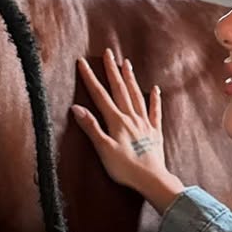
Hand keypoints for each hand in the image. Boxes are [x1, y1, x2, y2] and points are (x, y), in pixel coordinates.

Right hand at [72, 49, 183, 213]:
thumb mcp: (103, 149)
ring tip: (126, 63)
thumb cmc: (125, 167)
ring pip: (136, 95)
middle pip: (120, 89)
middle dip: (112, 70)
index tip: (83, 62)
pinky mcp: (155, 131)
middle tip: (108, 53)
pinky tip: (155, 89)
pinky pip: (155, 111)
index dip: (90, 78)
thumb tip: (76, 108)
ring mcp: (145, 123)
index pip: (100, 95)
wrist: (151, 178)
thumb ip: (91, 127)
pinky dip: (155, 99)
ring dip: (130, 79)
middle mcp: (131, 117)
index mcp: (116, 121)